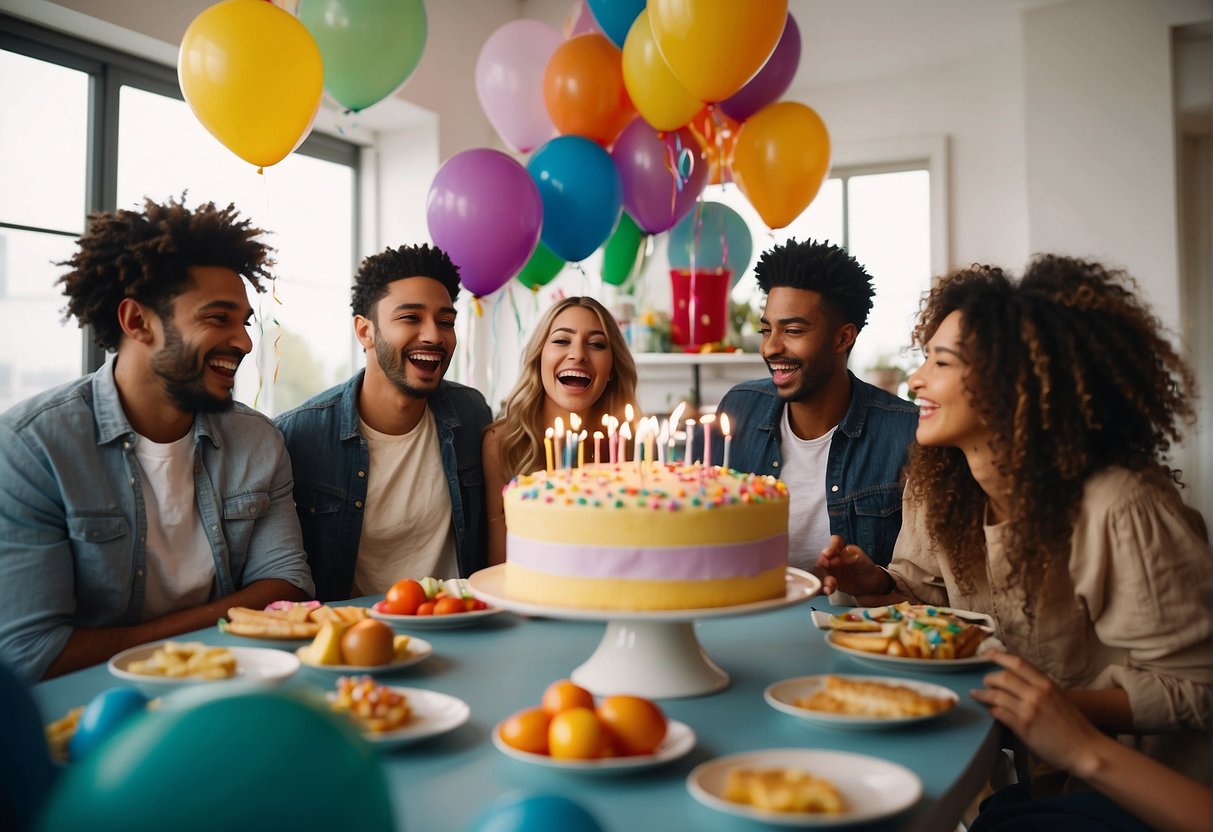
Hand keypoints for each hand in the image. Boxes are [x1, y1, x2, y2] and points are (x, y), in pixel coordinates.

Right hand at [816, 535, 889, 595]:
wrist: (871, 584)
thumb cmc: (867, 568)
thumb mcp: (860, 559)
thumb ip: (847, 556)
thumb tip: (833, 559)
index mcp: (843, 549)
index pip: (834, 542)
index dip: (830, 546)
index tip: (827, 554)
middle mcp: (835, 557)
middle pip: (824, 556)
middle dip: (822, 561)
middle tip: (824, 565)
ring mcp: (832, 569)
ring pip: (823, 571)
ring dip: (825, 577)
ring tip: (831, 583)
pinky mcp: (832, 580)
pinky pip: (826, 583)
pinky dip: (827, 587)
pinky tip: (829, 590)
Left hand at [970, 651, 1104, 776]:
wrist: (1086, 750)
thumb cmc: (1073, 724)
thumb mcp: (1058, 696)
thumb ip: (1038, 686)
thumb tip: (1015, 679)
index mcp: (1046, 683)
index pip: (1017, 662)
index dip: (997, 656)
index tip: (984, 656)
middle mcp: (1037, 693)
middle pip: (1002, 677)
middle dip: (988, 678)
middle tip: (984, 682)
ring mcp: (1029, 710)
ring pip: (996, 695)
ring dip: (983, 694)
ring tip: (977, 695)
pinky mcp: (1023, 728)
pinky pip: (999, 713)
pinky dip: (991, 710)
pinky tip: (990, 711)